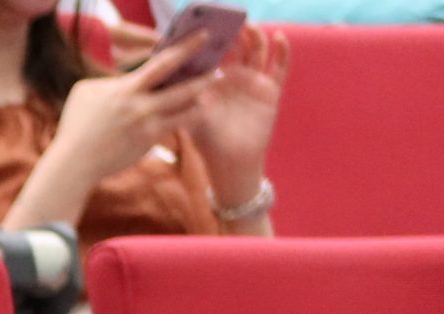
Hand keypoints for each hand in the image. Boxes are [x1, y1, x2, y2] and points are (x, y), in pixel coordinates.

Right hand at [45, 46, 212, 190]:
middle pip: (183, 87)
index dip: (186, 47)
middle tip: (220, 67)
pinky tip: (195, 110)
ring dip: (201, 98)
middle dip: (204, 75)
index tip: (203, 37)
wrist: (74, 163)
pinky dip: (187, 116)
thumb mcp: (86, 91)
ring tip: (212, 91)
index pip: (163, 62)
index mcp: (126, 89)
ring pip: (185, 109)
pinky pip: (175, 126)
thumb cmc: (75, 125)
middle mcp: (141, 107)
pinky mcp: (149, 142)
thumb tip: (128, 74)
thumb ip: (110, 79)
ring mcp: (147, 126)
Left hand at [183, 23, 289, 202]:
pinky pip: (280, 67)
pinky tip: (278, 37)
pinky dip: (282, 51)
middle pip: (239, 46)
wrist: (230, 163)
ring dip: (256, 37)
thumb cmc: (207, 140)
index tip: (205, 25)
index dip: (213, 39)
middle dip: (235, 33)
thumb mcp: (191, 115)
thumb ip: (182, 98)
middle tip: (229, 22)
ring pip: (259, 51)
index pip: (216, 53)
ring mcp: (255, 81)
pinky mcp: (272, 90)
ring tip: (250, 27)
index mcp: (215, 80)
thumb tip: (161, 81)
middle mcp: (236, 76)